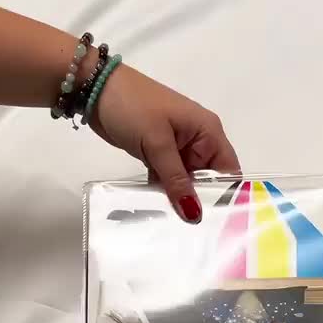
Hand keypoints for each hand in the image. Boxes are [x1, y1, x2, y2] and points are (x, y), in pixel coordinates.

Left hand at [90, 63, 239, 223]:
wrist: (95, 87)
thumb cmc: (133, 107)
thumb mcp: (157, 144)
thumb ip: (176, 180)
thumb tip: (194, 214)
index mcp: (207, 132)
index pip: (228, 170)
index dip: (227, 196)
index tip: (219, 224)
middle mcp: (198, 141)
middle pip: (208, 180)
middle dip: (201, 203)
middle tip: (196, 235)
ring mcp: (177, 148)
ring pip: (187, 182)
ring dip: (181, 200)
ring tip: (177, 228)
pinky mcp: (159, 153)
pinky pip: (168, 178)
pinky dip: (164, 192)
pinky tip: (160, 212)